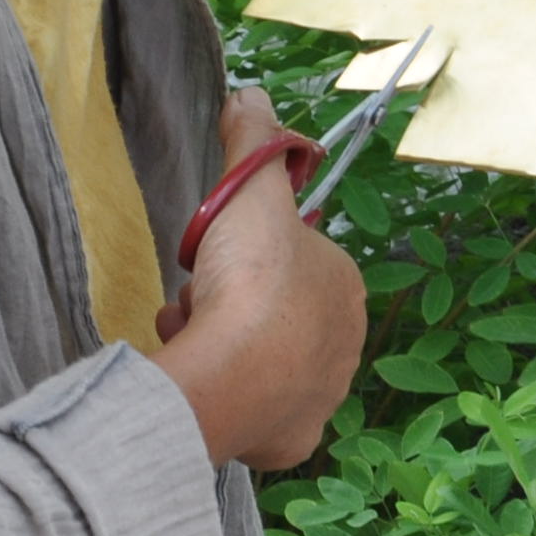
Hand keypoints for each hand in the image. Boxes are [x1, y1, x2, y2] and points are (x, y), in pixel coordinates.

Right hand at [154, 88, 367, 470]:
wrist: (232, 373)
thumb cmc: (250, 278)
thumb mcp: (249, 190)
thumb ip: (252, 140)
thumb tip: (251, 94)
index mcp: (346, 287)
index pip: (292, 260)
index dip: (246, 254)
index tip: (214, 256)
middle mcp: (346, 346)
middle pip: (270, 311)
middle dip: (228, 302)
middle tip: (199, 301)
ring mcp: (321, 399)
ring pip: (258, 361)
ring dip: (218, 344)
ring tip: (190, 340)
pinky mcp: (291, 441)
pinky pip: (254, 415)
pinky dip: (228, 399)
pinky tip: (202, 381)